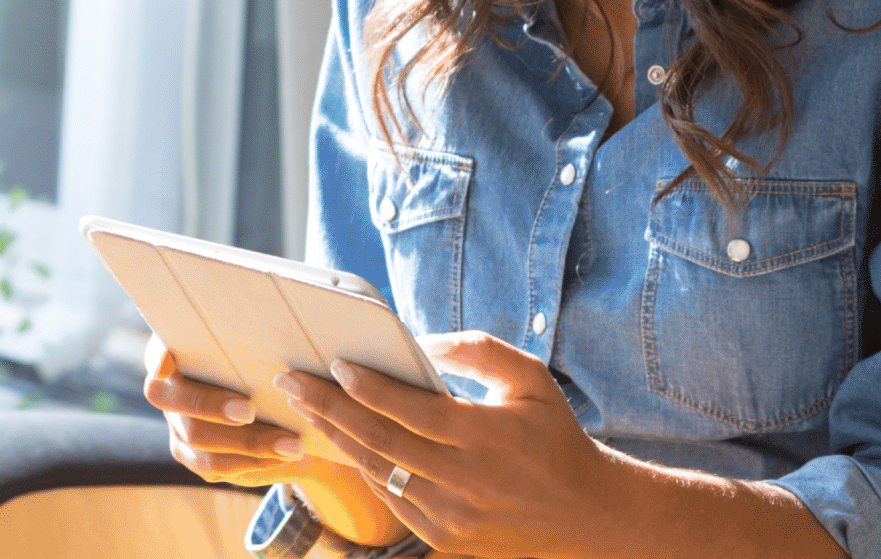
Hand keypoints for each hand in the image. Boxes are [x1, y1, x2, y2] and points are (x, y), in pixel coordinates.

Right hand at [142, 335, 409, 545]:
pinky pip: (212, 466)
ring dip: (245, 443)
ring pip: (196, 441)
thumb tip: (282, 304)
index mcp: (174, 349)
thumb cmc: (267, 356)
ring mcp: (175, 424)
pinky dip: (249, 463)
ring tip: (290, 443)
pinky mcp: (192, 453)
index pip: (157, 351)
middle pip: (172, 401)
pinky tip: (281, 456)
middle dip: (211, 405)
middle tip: (250, 409)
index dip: (161, 357)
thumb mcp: (262, 339)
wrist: (278, 402)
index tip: (173, 359)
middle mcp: (167, 388)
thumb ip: (257, 328)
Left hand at [278, 330, 621, 558]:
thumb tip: (423, 342)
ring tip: (306, 407)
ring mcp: (452, 514)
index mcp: (484, 437)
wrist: (588, 515)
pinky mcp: (445, 537)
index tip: (336, 363)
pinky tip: (340, 441)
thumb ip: (480, 351)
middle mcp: (464, 479)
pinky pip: (391, 497)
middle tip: (292, 381)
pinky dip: (362, 468)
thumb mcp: (530, 380)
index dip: (369, 387)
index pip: (411, 410)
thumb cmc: (555, 436)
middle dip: (329, 408)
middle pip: (380, 441)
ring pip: (378, 471)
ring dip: (337, 437)